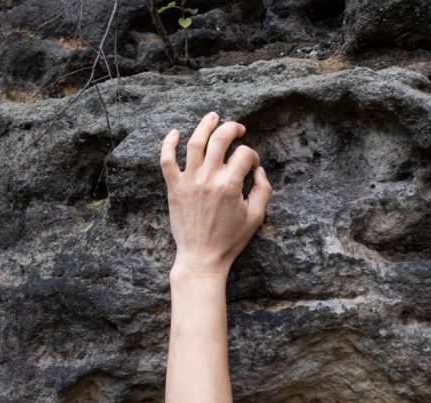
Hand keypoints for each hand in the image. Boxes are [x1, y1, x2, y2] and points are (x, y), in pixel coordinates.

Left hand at [160, 111, 272, 277]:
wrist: (202, 257)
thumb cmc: (230, 240)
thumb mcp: (256, 217)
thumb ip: (263, 190)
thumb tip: (259, 170)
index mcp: (231, 184)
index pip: (245, 155)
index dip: (252, 156)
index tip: (252, 166)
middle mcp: (209, 177)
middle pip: (221, 139)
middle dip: (233, 128)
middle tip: (238, 129)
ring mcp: (189, 180)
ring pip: (195, 142)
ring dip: (205, 125)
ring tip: (213, 116)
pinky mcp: (174, 187)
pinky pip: (167, 159)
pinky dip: (169, 143)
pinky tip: (175, 133)